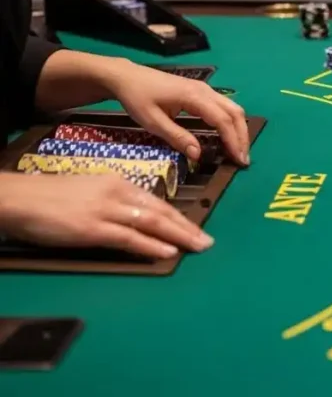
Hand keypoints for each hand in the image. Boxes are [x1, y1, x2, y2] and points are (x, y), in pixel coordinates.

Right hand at [0, 173, 212, 259]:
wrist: (20, 197)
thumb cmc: (50, 197)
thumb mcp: (90, 192)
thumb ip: (114, 203)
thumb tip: (136, 220)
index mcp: (118, 183)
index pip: (156, 201)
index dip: (179, 216)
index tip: (196, 227)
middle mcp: (117, 193)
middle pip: (161, 211)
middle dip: (188, 227)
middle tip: (208, 241)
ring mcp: (105, 210)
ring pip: (151, 222)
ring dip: (179, 236)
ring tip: (198, 246)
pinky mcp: (91, 228)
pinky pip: (129, 237)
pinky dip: (151, 245)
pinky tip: (167, 251)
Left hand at [107, 63, 249, 165]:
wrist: (128, 76)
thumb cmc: (137, 98)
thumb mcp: (152, 121)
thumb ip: (177, 137)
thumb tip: (198, 155)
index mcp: (194, 97)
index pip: (222, 120)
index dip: (233, 140)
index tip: (238, 160)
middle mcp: (205, 90)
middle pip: (234, 112)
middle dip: (242, 136)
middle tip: (243, 159)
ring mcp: (205, 89)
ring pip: (232, 108)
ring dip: (239, 129)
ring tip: (239, 149)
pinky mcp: (201, 91)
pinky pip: (224, 106)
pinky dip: (231, 122)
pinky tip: (228, 135)